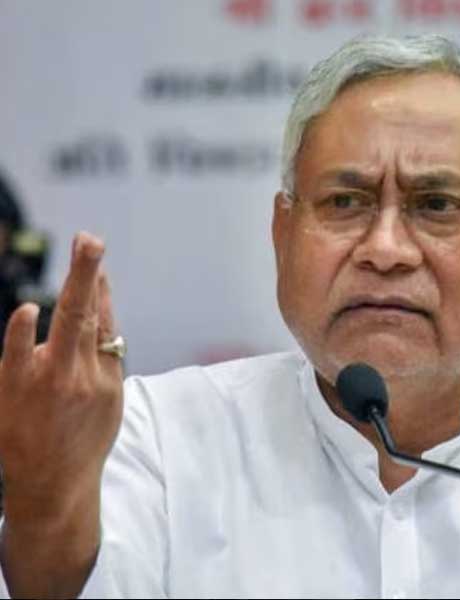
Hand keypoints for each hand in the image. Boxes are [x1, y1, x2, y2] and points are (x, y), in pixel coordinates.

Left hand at [0, 231, 122, 518]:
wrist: (54, 488)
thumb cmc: (81, 441)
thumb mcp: (107, 402)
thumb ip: (104, 356)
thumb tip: (100, 310)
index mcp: (105, 377)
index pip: (103, 323)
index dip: (99, 287)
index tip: (96, 256)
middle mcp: (82, 375)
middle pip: (88, 315)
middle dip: (91, 273)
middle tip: (92, 239)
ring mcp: (49, 382)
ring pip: (65, 325)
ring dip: (75, 285)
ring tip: (83, 251)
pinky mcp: (15, 392)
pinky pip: (17, 356)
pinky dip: (22, 332)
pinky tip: (25, 311)